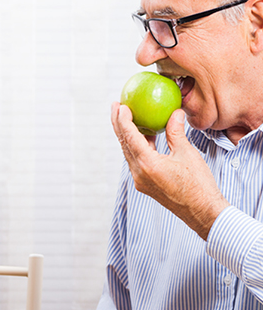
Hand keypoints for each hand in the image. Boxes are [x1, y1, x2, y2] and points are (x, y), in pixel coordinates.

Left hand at [111, 102, 229, 239]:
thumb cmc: (198, 185)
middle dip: (118, 124)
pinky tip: (144, 135)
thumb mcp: (187, 154)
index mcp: (147, 165)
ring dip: (126, 134)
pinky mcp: (145, 183)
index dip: (123, 120)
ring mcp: (140, 180)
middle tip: (116, 105)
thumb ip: (176, 132)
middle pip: (124, 143)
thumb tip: (174, 113)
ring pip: (128, 152)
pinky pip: (136, 160)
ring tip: (126, 117)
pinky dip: (137, 146)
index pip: (130, 137)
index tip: (120, 105)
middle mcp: (139, 173)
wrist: (203, 213)